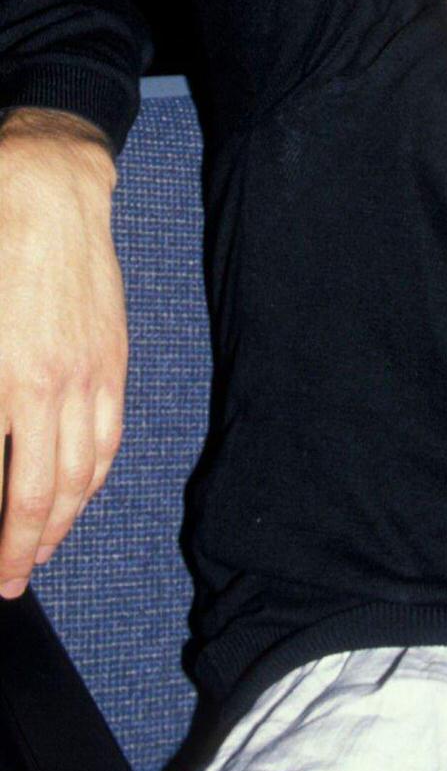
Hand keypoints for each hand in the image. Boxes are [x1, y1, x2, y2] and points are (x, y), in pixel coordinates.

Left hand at [0, 110, 125, 598]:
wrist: (47, 190)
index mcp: (2, 379)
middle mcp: (48, 386)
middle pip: (39, 494)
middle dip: (21, 548)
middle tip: (7, 580)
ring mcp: (88, 374)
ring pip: (80, 475)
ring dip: (59, 524)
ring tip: (38, 551)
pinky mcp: (112, 357)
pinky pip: (108, 437)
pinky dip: (93, 478)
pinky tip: (77, 495)